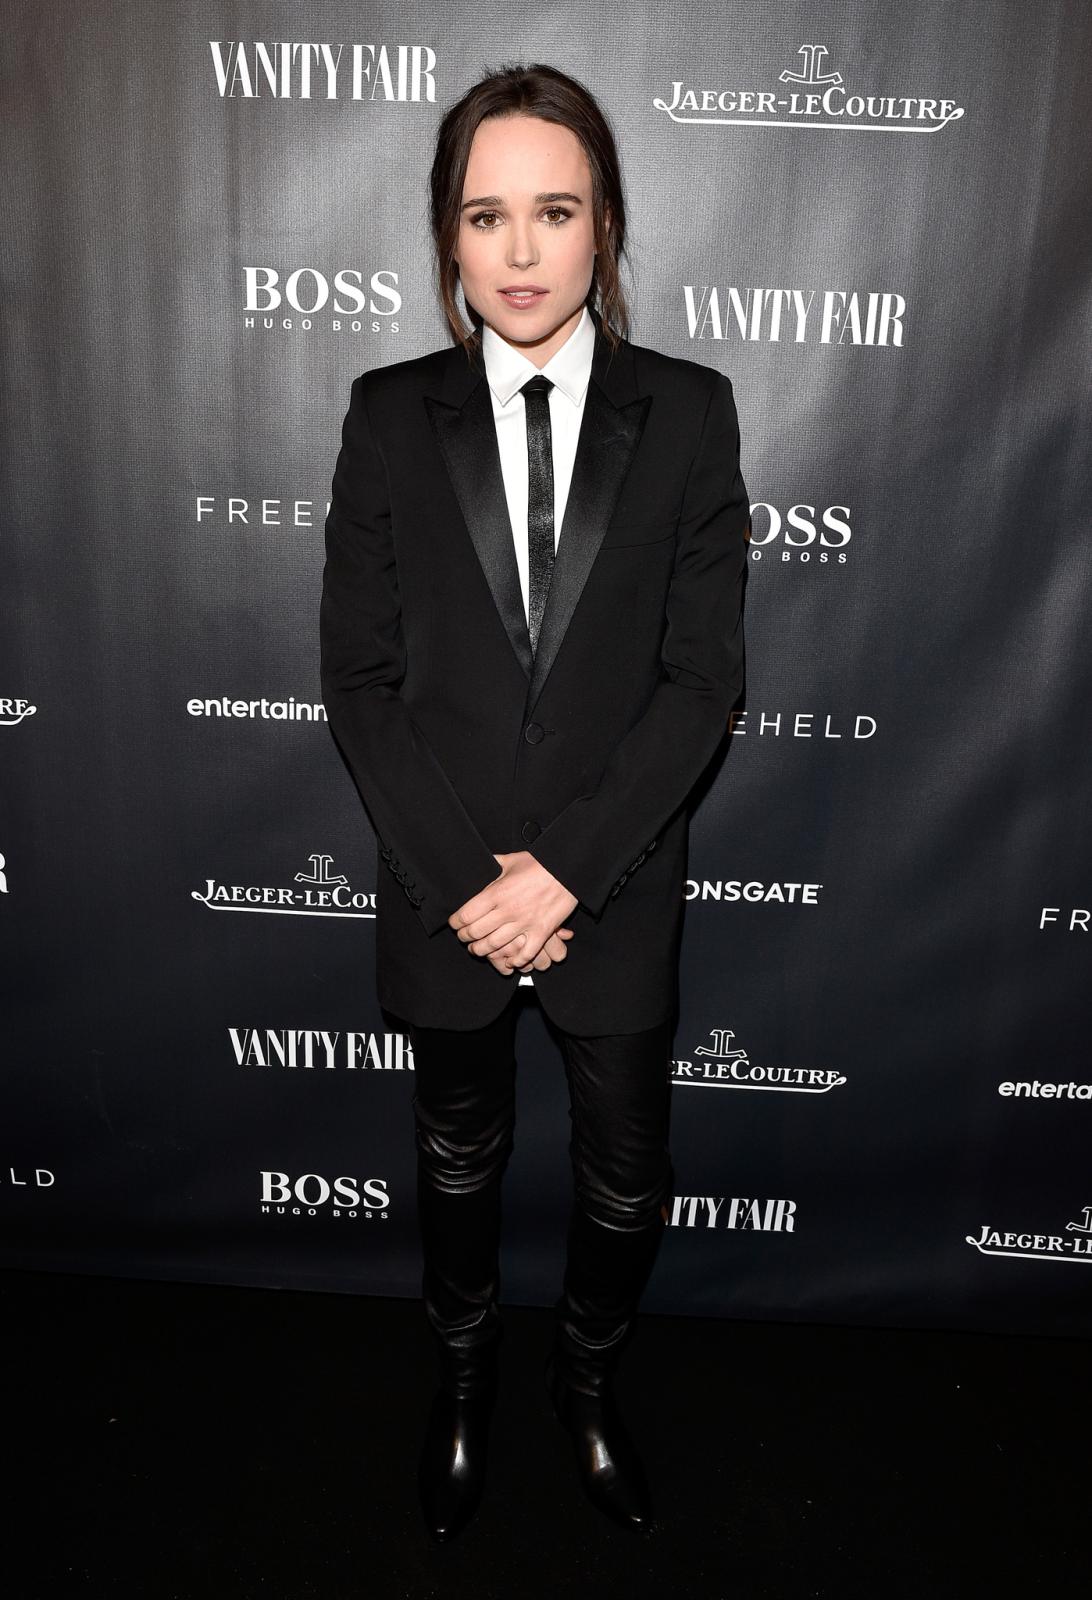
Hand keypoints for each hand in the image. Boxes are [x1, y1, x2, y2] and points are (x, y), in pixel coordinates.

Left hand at [450, 851, 578, 975]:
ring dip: (482, 951)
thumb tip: (481, 861)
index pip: (465, 914)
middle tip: (463, 938)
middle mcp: (507, 910)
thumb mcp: (512, 860)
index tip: (454, 924)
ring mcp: (524, 923)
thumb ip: (493, 863)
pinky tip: (509, 961)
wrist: (569, 869)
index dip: (455, 923)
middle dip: (465, 938)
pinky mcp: (542, 931)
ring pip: (495, 946)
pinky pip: (525, 953)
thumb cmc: (541, 863)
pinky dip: (516, 961)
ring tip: (477, 950)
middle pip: (475, 932)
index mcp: (496, 893)